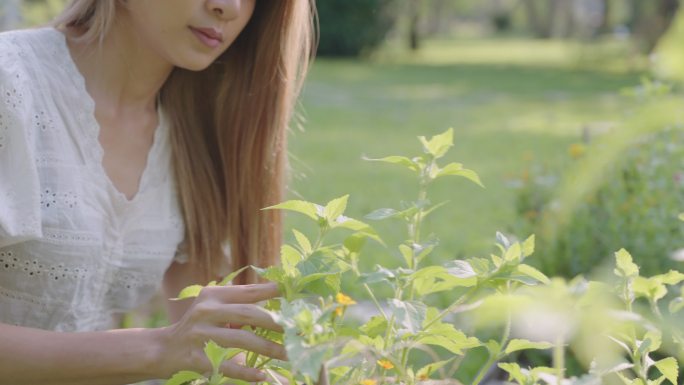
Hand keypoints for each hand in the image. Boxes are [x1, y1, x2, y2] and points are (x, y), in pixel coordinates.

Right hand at [158, 282, 284, 381]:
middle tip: (297, 329)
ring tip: (289, 354)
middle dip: (276, 322)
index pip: (247, 291)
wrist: (163, 349)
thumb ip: (238, 304)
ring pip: (241, 340)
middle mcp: (206, 311)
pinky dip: (246, 372)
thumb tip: (278, 301)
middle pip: (248, 314)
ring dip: (269, 348)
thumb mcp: (213, 307)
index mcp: (213, 295)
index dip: (272, 291)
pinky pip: (226, 365)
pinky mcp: (196, 358)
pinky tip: (262, 376)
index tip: (294, 292)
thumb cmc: (198, 325)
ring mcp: (200, 334)